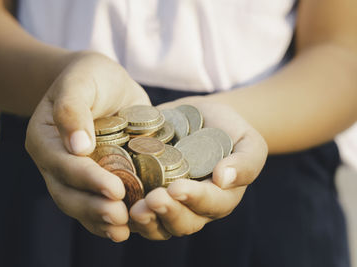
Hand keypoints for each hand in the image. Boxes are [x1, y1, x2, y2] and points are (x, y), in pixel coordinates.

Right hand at [25, 52, 149, 241]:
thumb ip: (73, 108)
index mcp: (44, 139)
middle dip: (93, 208)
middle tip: (121, 217)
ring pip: (79, 206)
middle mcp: (54, 162)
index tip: (115, 189)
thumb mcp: (80, 80)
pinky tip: (126, 229)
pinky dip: (106, 220)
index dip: (88, 179)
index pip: (62, 164)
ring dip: (100, 221)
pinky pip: (94, 205)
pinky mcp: (92, 179)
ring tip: (124, 230)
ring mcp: (71, 175)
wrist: (102, 83)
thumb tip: (78, 147)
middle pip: (67, 193)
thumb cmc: (90, 76)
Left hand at [129, 96, 267, 239]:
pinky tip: (114, 201)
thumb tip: (224, 179)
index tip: (179, 188)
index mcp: (220, 198)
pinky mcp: (147, 194)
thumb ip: (244, 161)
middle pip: (183, 222)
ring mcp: (169, 204)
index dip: (195, 199)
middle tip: (152, 200)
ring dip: (146, 220)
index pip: (211, 205)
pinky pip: (136, 210)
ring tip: (134, 208)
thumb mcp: (248, 141)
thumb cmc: (229, 130)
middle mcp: (194, 207)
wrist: (200, 120)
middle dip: (167, 213)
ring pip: (158, 225)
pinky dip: (125, 211)